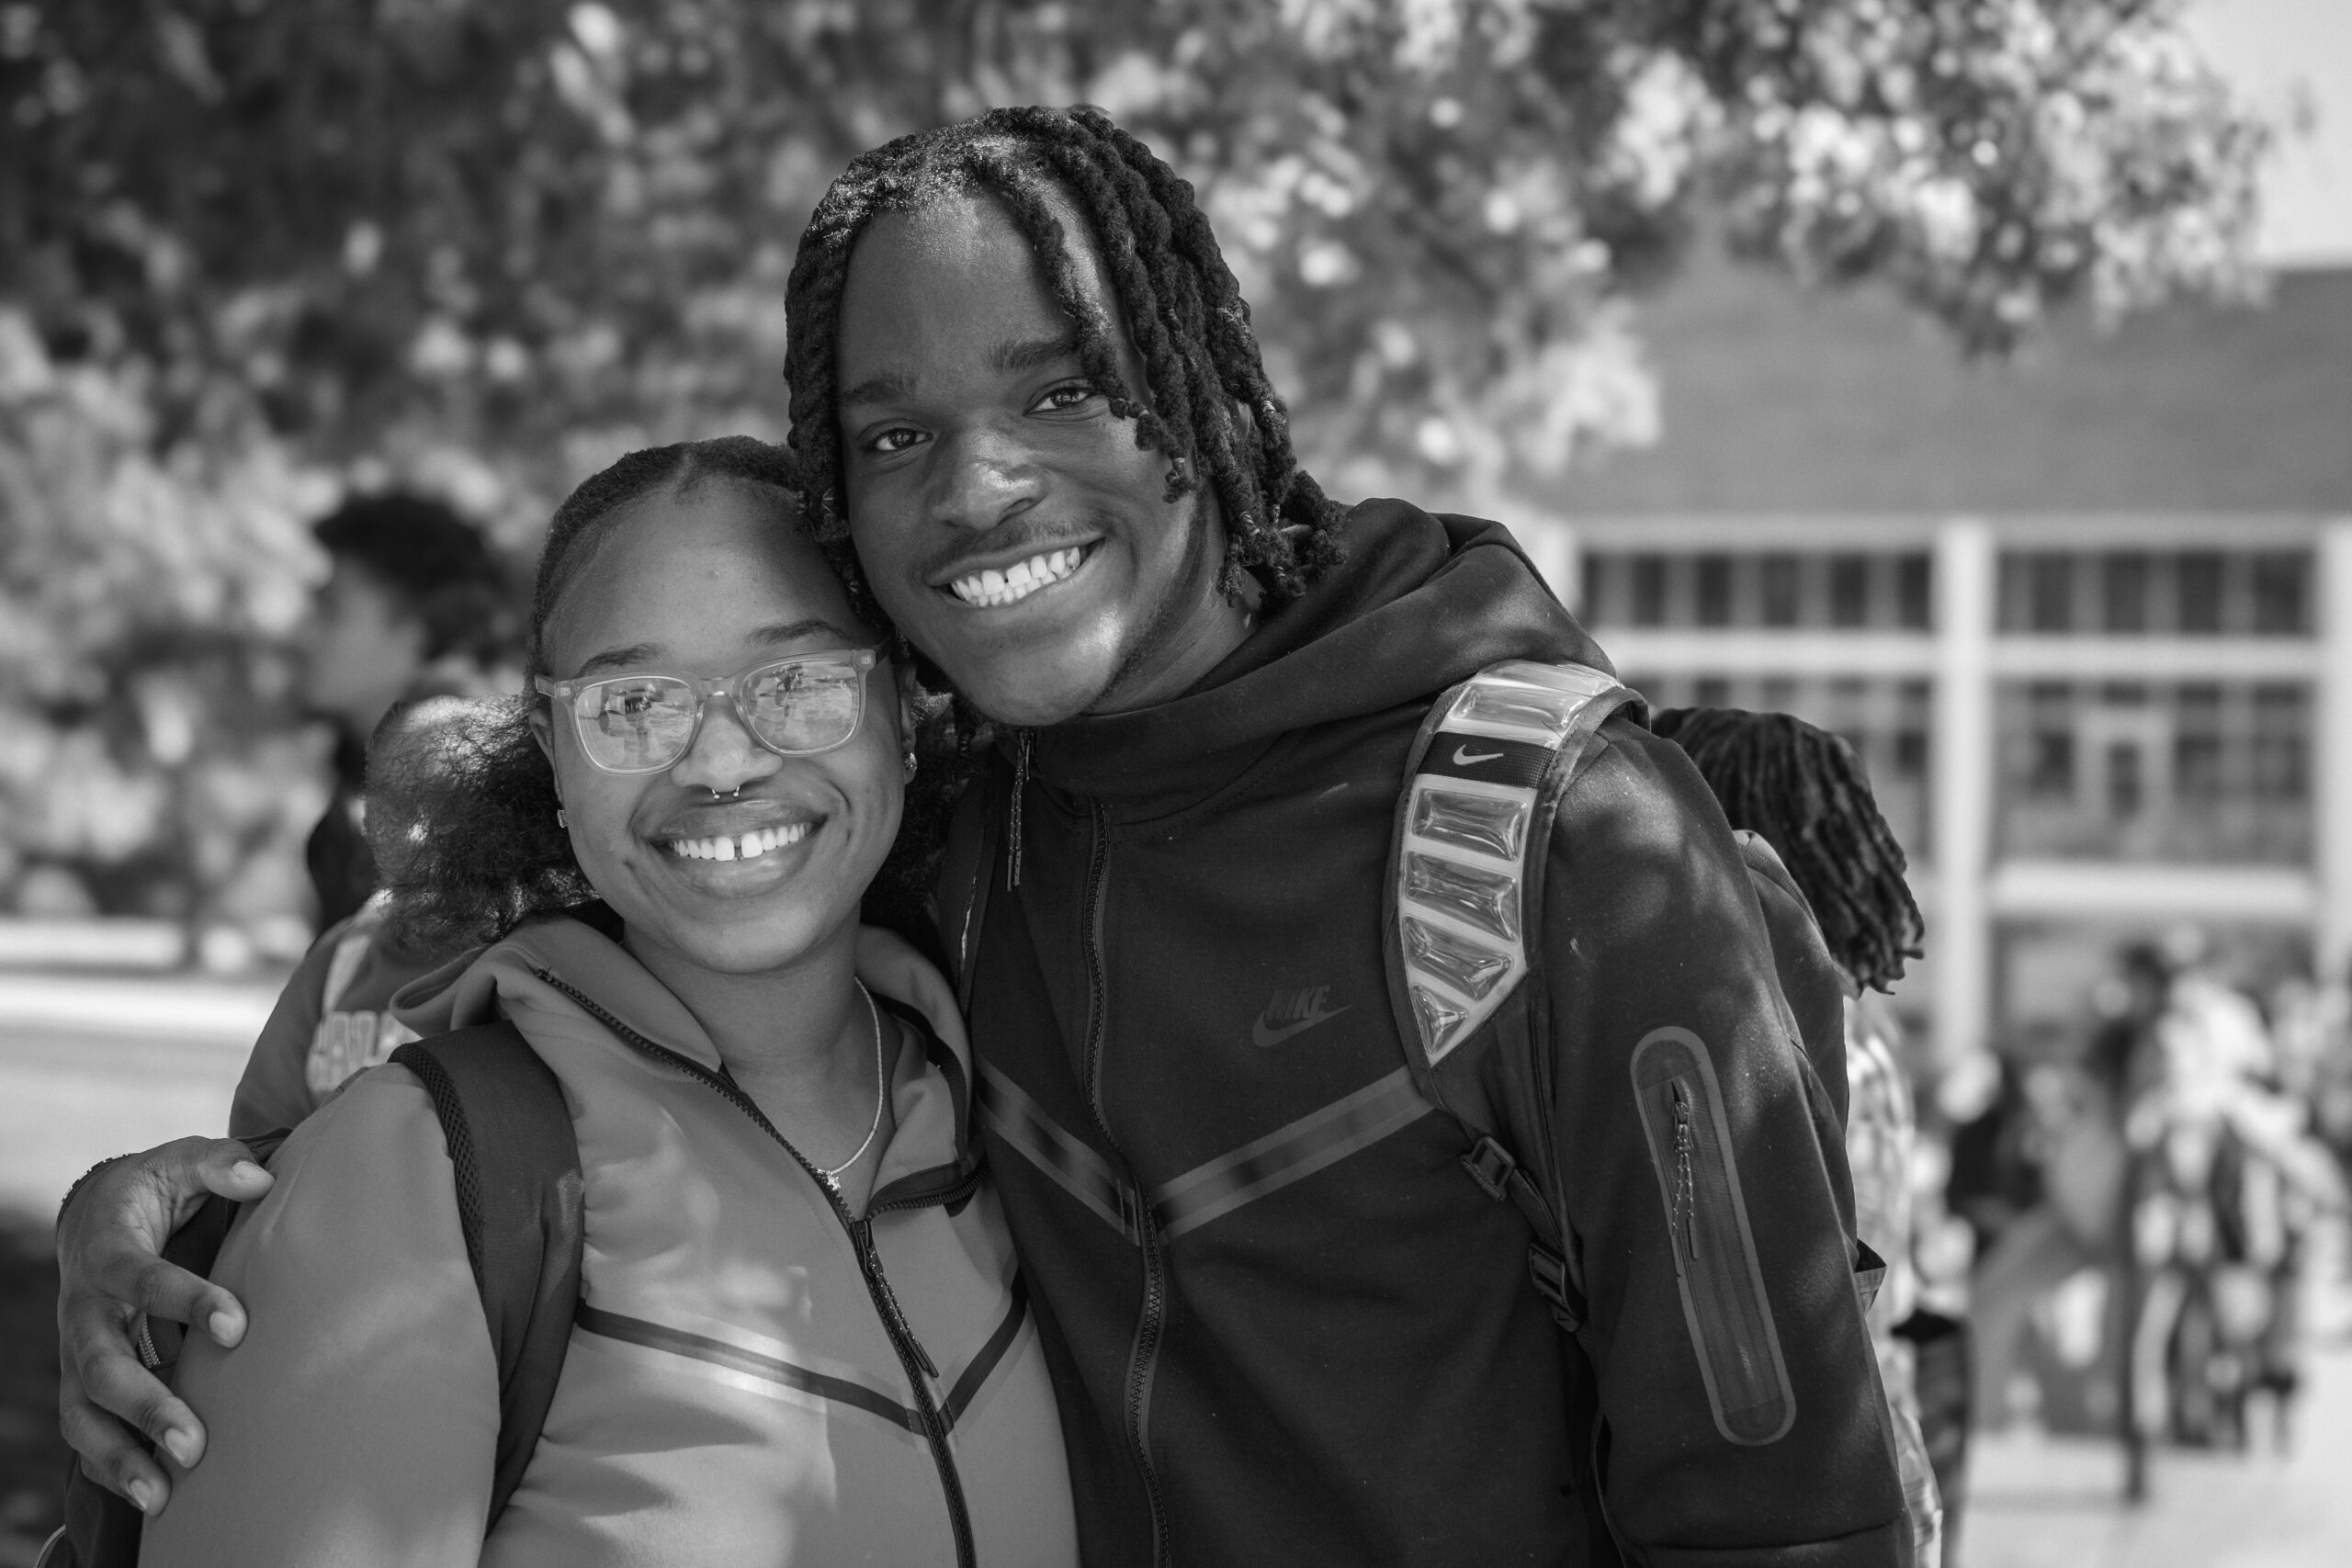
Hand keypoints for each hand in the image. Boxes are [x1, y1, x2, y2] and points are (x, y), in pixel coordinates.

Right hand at [55, 1138, 273, 1514]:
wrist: (92, 1217)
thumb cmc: (152, 1191)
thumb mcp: (178, 1162)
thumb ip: (217, 1165)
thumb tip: (261, 1177)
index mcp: (111, 1257)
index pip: (145, 1282)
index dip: (187, 1302)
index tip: (236, 1325)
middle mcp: (86, 1314)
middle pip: (102, 1369)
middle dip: (146, 1407)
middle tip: (194, 1443)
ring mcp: (78, 1355)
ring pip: (84, 1414)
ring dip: (121, 1456)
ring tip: (163, 1495)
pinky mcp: (83, 1383)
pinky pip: (86, 1433)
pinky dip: (111, 1468)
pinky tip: (152, 1500)